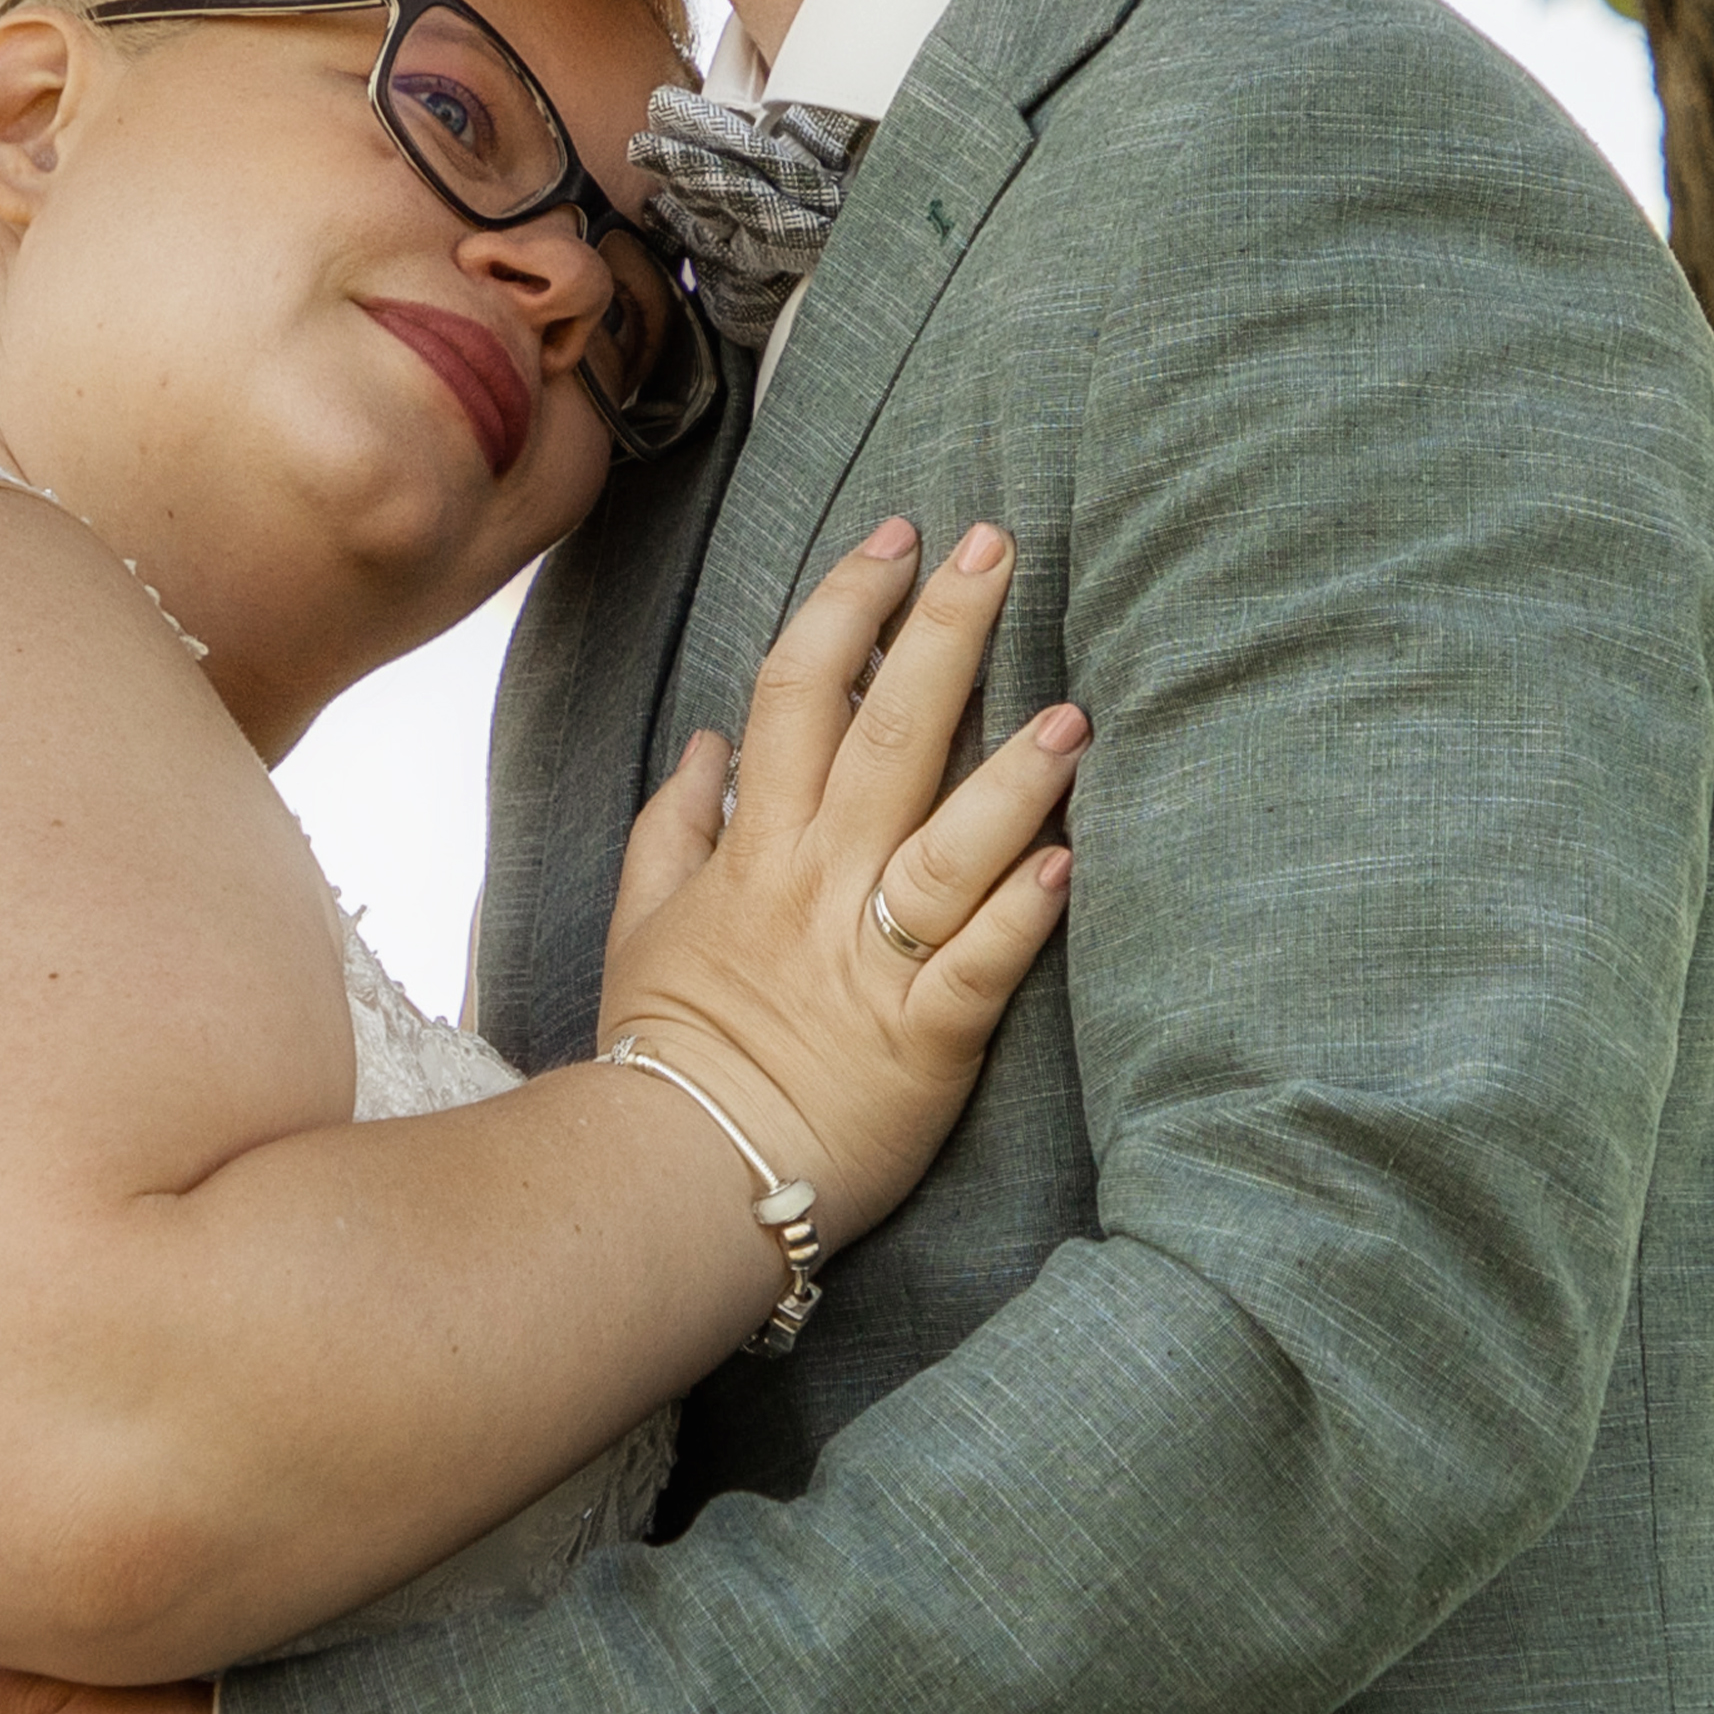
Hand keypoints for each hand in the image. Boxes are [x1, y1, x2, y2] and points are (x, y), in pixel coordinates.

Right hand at [594, 517, 1079, 1243]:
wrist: (675, 1175)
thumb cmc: (667, 1052)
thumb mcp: (641, 924)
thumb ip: (672, 826)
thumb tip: (707, 744)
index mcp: (757, 851)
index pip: (798, 696)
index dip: (847, 606)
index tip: (896, 538)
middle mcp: (818, 887)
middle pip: (884, 737)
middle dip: (941, 633)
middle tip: (998, 546)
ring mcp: (872, 964)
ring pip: (946, 848)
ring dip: (1013, 777)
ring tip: (1073, 711)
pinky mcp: (926, 1043)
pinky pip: (978, 970)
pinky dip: (1023, 920)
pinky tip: (1073, 866)